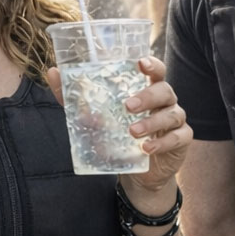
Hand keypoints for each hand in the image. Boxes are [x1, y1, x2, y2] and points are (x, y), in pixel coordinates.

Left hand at [49, 56, 189, 193]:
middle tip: (128, 105)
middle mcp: (165, 101)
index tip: (140, 63)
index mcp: (147, 88)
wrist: (136, 172)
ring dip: (152, 122)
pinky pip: (178, 137)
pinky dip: (163, 143)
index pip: (155, 70)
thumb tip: (53, 72)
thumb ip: (74, 96)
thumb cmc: (117, 134)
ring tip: (132, 131)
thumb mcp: (93, 116)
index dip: (151, 64)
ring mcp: (175, 120)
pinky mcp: (181, 141)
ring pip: (172, 114)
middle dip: (147, 95)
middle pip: (164, 89)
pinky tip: (146, 148)